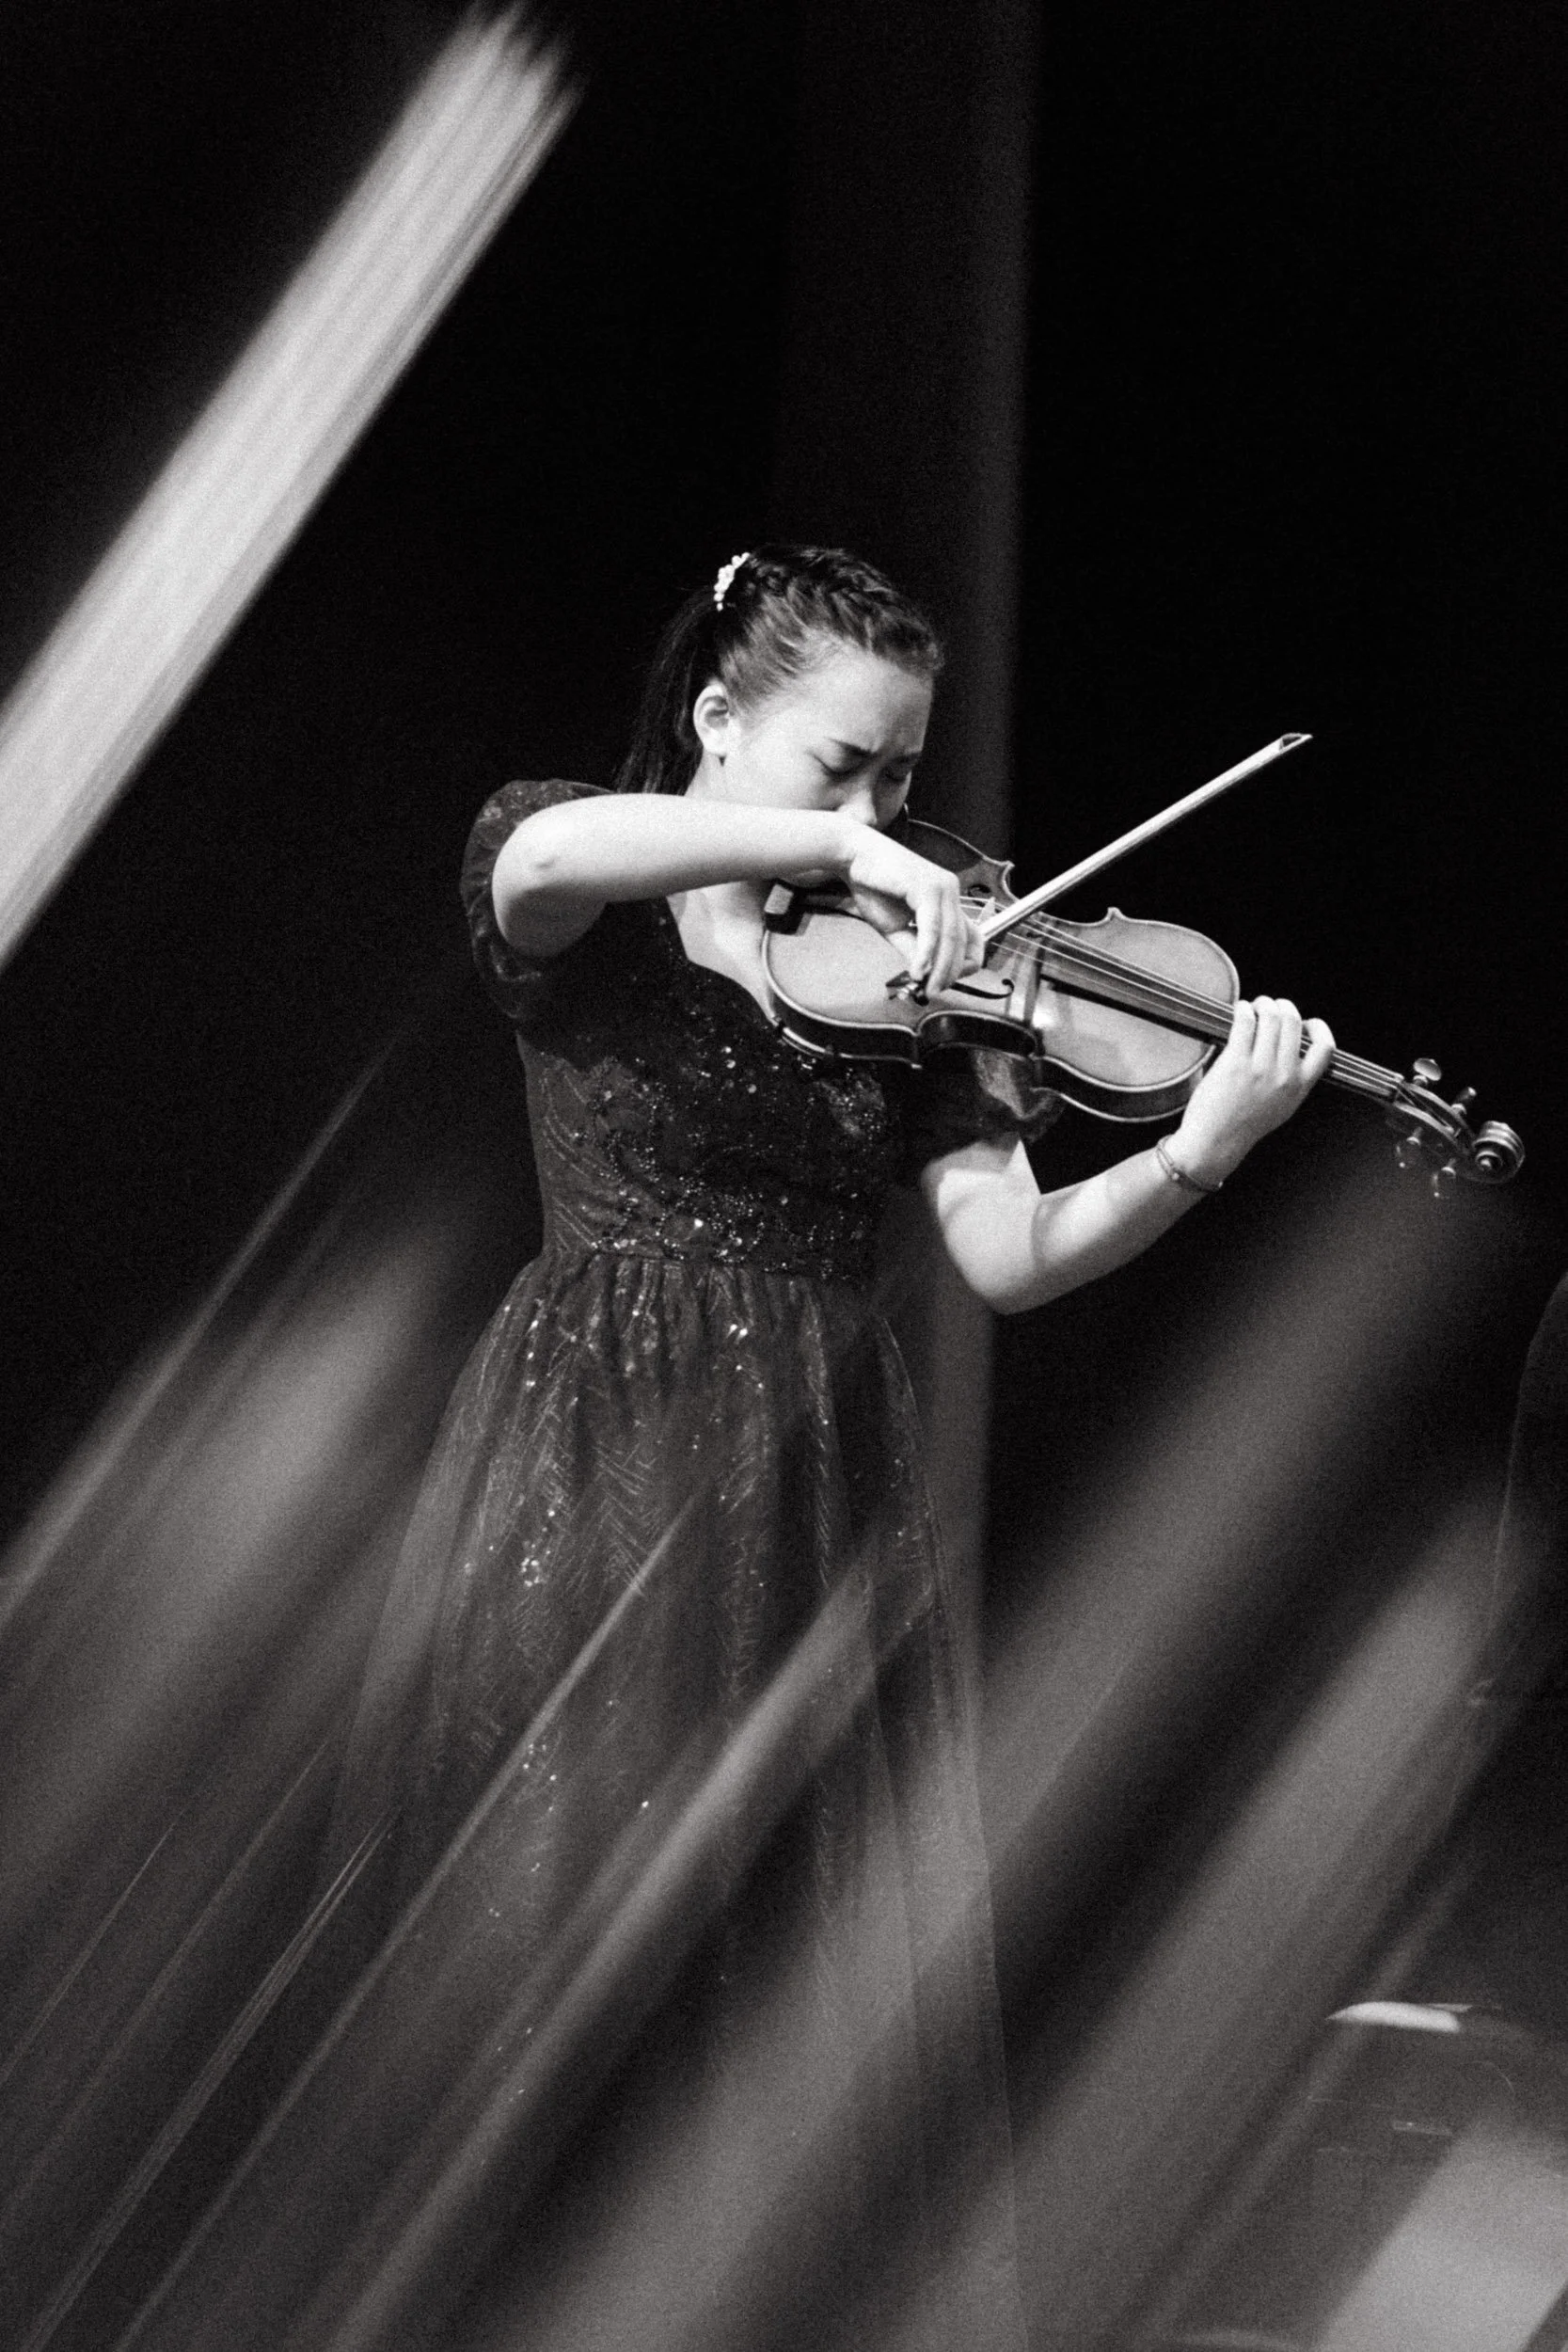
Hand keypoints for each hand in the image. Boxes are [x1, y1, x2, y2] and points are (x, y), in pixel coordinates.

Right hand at [836, 819, 984, 993]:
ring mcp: (941, 887)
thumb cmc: (872, 887)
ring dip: (939, 968)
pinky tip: (917, 970)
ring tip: (927, 987)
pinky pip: (931, 928)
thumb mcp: (895, 927)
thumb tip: (925, 976)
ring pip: (949, 937)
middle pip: (962, 942)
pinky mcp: (926, 886)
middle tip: (933, 992)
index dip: (965, 964)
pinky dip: (926, 953)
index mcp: (948, 900)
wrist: (852, 856)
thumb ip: (913, 949)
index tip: (946, 981)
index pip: (973, 937)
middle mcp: (951, 891)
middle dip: (950, 973)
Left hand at [1172, 996, 1334, 1183]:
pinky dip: (1243, 1009)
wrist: (1216, 1142)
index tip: (1305, 1022)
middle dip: (1282, 1006)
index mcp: (1300, 1086)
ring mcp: (1260, 1068)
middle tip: (1268, 1007)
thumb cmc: (1245, 1124)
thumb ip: (1294, 1080)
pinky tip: (1239, 1011)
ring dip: (1261, 1004)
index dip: (1317, 1026)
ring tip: (1252, 1007)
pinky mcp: (1235, 1063)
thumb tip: (1294, 1047)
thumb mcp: (1283, 1106)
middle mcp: (1284, 1076)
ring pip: (1270, 1016)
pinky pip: (1245, 1022)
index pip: (1325, 1047)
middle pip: (1293, 1021)